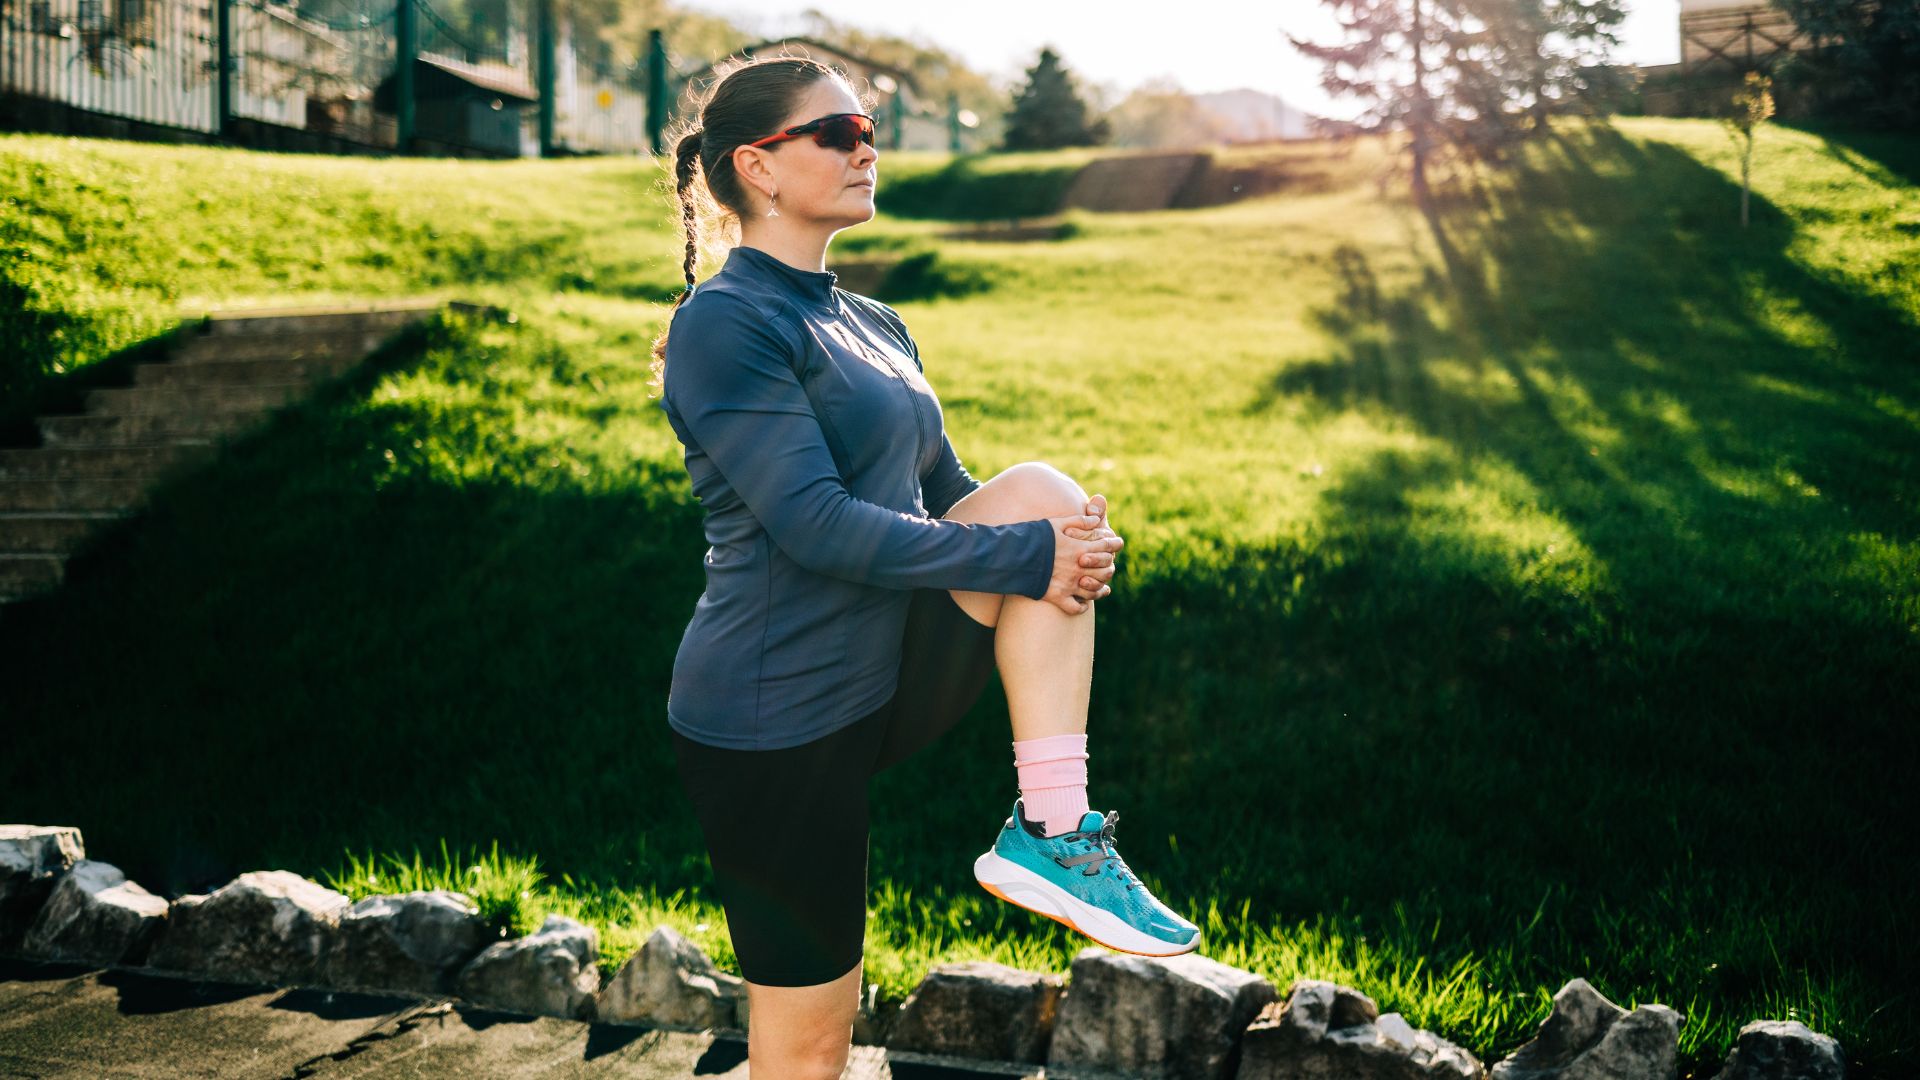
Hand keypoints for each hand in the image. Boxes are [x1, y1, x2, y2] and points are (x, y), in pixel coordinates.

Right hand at [1045, 494, 1123, 614]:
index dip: (1115, 544)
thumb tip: (1095, 520)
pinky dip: (1081, 606)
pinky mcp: (1057, 597)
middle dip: (1109, 567)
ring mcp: (1069, 584)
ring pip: (1093, 591)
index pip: (1106, 547)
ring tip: (1102, 588)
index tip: (1119, 543)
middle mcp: (1078, 569)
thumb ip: (1078, 521)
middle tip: (1109, 565)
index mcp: (1079, 549)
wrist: (1013, 556)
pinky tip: (1082, 603)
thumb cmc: (1034, 537)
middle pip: (1105, 571)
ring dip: (1099, 589)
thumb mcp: (1056, 523)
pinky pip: (1075, 607)